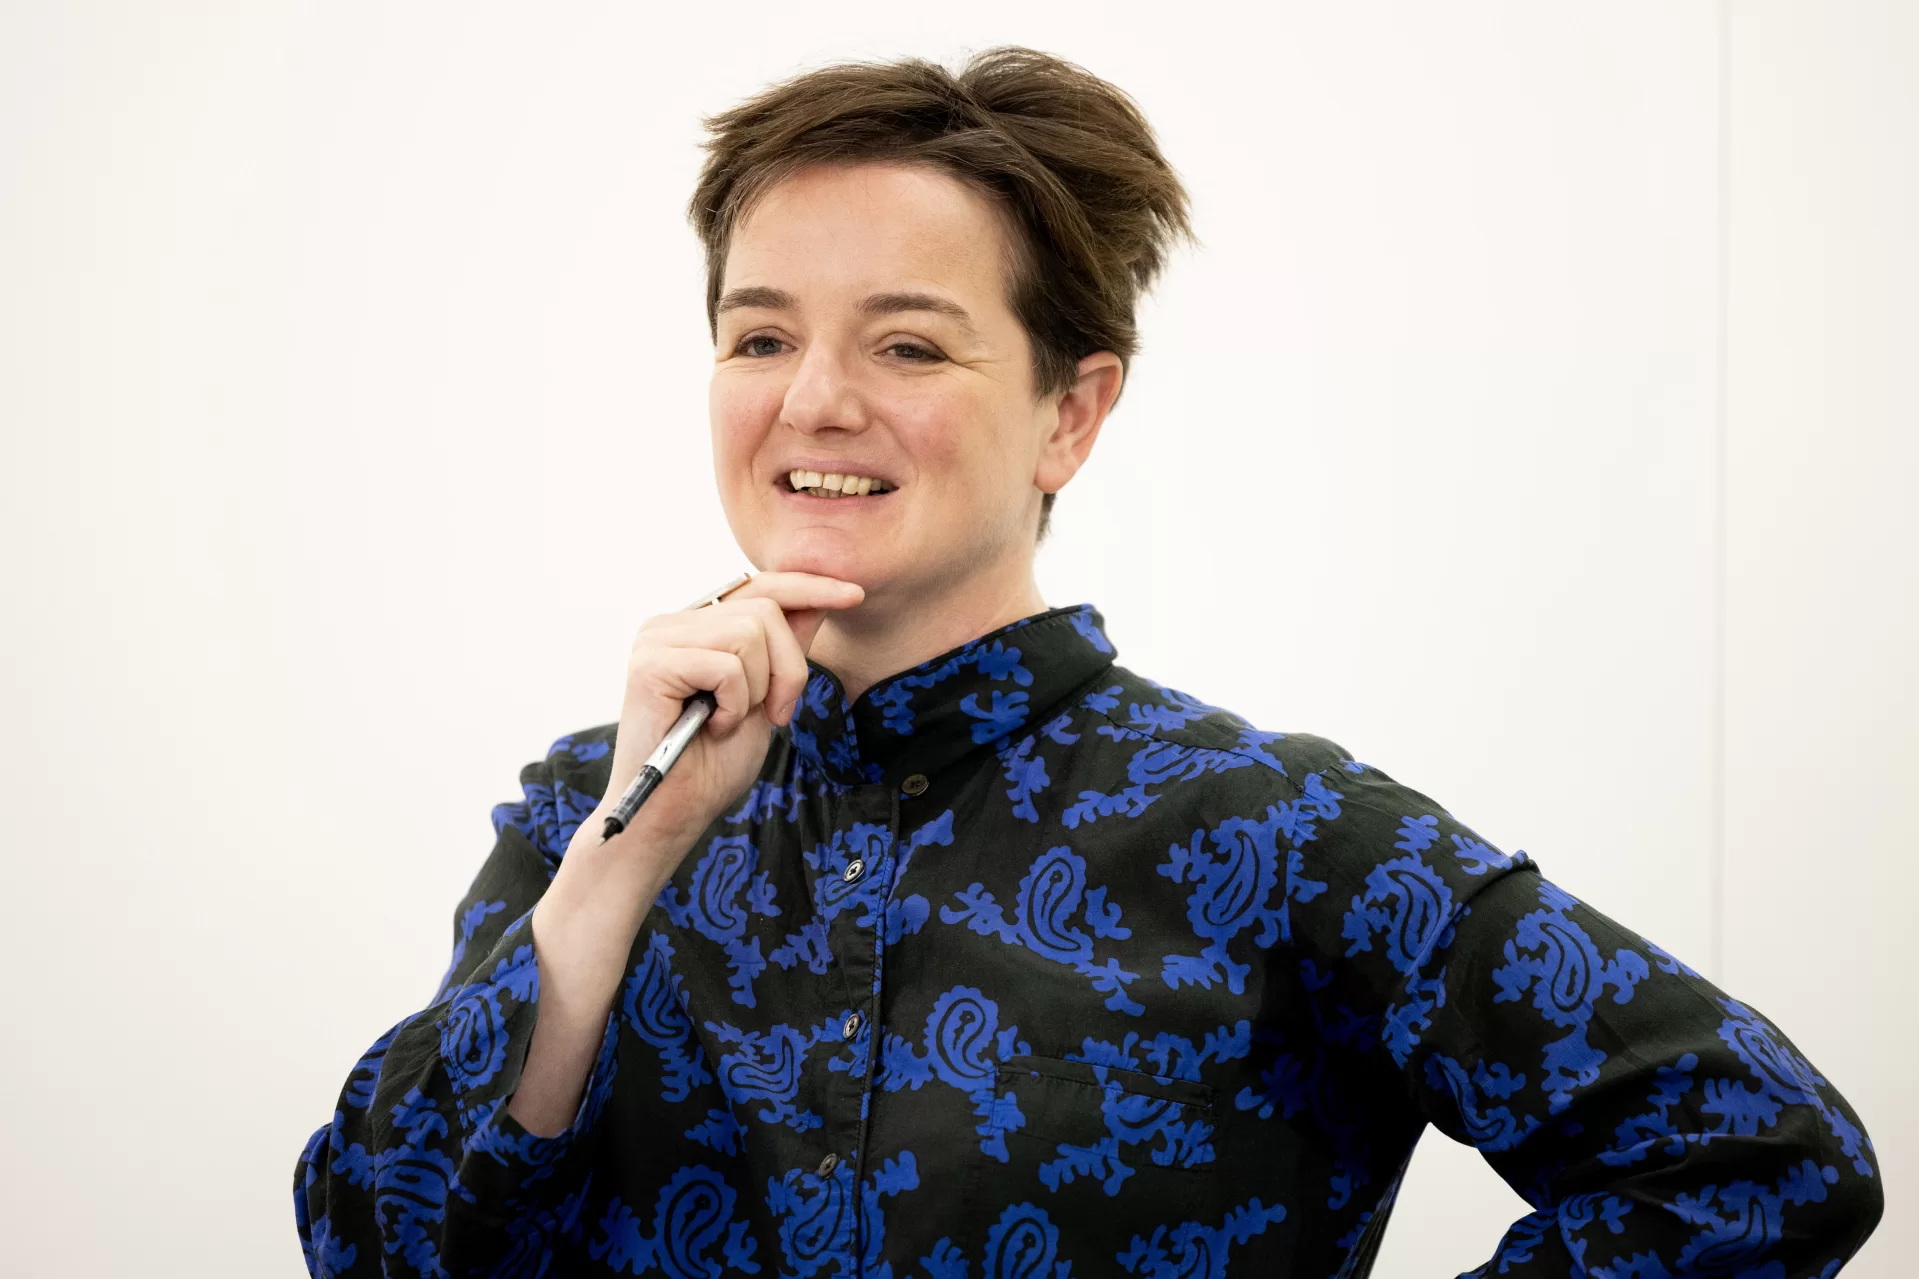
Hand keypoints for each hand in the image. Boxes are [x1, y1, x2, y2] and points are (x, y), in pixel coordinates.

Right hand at [585, 571, 862, 865]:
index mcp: (696, 627)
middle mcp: (672, 624)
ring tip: (728, 722)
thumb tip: (815, 602)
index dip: (809, 587)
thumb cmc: (712, 764)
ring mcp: (657, 640)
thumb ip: (781, 651)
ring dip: (758, 690)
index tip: (855, 595)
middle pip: (766, 610)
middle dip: (789, 669)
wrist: (674, 813)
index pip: (760, 587)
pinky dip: (734, 705)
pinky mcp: (650, 663)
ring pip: (750, 634)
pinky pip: (728, 667)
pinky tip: (710, 728)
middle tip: (773, 715)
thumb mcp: (764, 698)